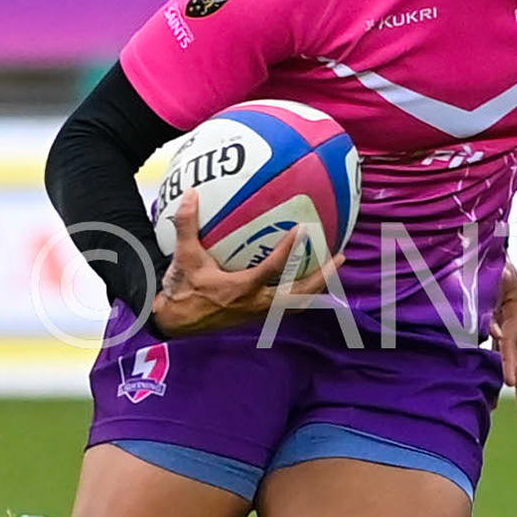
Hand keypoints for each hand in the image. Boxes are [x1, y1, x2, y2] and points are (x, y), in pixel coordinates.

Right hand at [150, 194, 340, 337]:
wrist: (176, 322)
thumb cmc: (181, 289)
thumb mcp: (184, 256)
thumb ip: (187, 225)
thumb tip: (191, 195)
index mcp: (241, 289)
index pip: (271, 268)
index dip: (288, 250)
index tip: (303, 230)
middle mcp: (256, 304)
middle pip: (300, 294)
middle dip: (322, 277)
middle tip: (341, 257)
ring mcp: (259, 313)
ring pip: (298, 303)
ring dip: (318, 287)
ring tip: (335, 270)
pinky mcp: (257, 316)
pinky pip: (288, 307)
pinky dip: (303, 295)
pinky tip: (311, 282)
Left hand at [491, 261, 516, 413]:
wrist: (479, 239)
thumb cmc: (480, 253)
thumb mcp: (484, 273)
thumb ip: (484, 301)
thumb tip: (493, 335)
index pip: (512, 338)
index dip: (509, 361)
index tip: (509, 383)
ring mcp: (510, 316)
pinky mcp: (500, 319)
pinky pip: (503, 347)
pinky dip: (502, 366)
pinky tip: (498, 386)